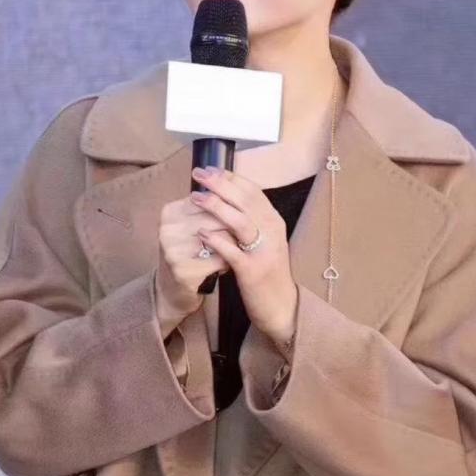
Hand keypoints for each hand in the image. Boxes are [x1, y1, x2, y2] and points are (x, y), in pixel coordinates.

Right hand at [155, 187, 229, 327]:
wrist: (174, 289)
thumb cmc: (191, 252)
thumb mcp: (193, 225)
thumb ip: (210, 206)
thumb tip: (240, 187)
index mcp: (170, 212)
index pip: (211, 200)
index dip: (231, 208)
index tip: (238, 217)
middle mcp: (167, 229)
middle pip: (217, 218)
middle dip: (235, 227)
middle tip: (243, 235)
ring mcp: (173, 251)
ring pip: (222, 239)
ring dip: (235, 245)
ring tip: (235, 251)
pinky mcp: (183, 272)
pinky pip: (221, 260)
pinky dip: (230, 263)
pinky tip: (227, 266)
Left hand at [189, 165, 298, 344]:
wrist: (280, 306)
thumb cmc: (266, 272)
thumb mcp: (264, 241)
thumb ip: (249, 221)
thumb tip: (226, 199)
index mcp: (273, 221)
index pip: (253, 191)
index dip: (230, 178)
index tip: (210, 169)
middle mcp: (272, 232)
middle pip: (245, 200)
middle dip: (220, 184)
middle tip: (198, 174)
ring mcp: (264, 251)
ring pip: (240, 221)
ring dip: (216, 206)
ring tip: (195, 197)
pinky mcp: (253, 270)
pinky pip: (233, 251)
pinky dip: (216, 239)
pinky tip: (200, 232)